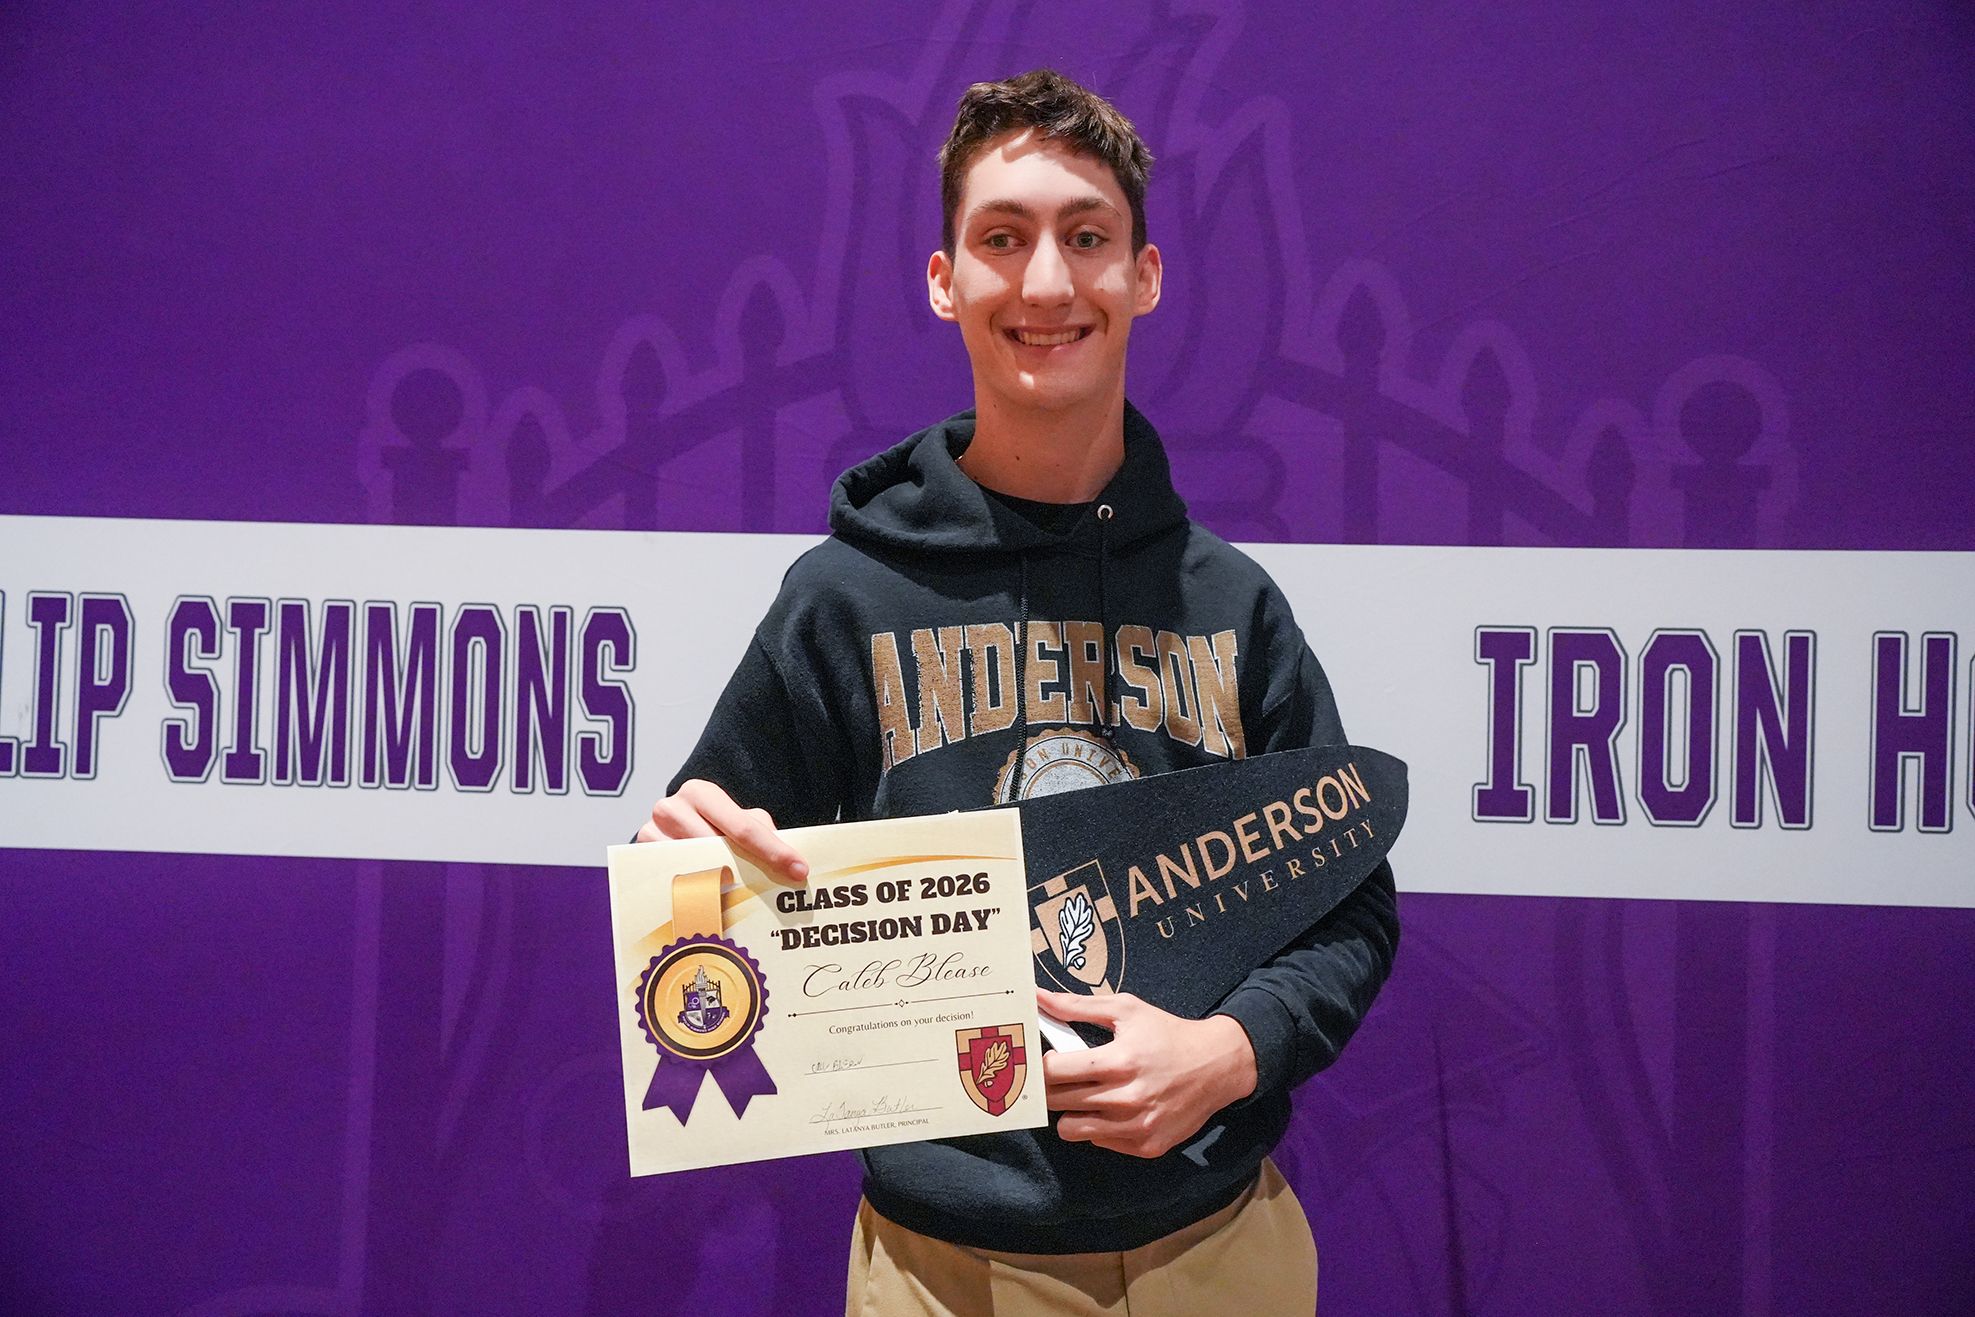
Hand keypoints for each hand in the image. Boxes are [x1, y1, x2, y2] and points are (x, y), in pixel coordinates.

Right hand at [636, 778, 809, 885]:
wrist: (670, 832)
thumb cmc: (712, 827)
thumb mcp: (739, 821)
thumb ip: (760, 832)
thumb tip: (789, 862)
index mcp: (700, 793)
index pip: (742, 827)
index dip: (773, 850)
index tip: (798, 869)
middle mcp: (671, 809)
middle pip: (718, 850)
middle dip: (749, 871)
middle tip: (775, 891)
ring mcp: (651, 834)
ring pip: (696, 869)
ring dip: (721, 885)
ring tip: (743, 898)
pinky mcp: (641, 860)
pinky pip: (675, 882)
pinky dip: (696, 893)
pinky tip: (713, 903)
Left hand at [1038, 988, 1256, 1158]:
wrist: (1217, 1066)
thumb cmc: (1167, 1034)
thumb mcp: (1126, 1010)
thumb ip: (1077, 1006)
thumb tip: (1038, 997)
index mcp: (1117, 1061)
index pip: (1053, 1072)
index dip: (1043, 1066)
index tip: (1048, 1061)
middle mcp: (1125, 1099)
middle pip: (1056, 1102)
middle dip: (1052, 1088)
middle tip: (1062, 1078)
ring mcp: (1136, 1128)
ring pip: (1071, 1129)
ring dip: (1071, 1111)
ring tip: (1086, 1095)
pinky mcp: (1146, 1146)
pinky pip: (1100, 1141)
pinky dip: (1099, 1126)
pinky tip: (1113, 1109)